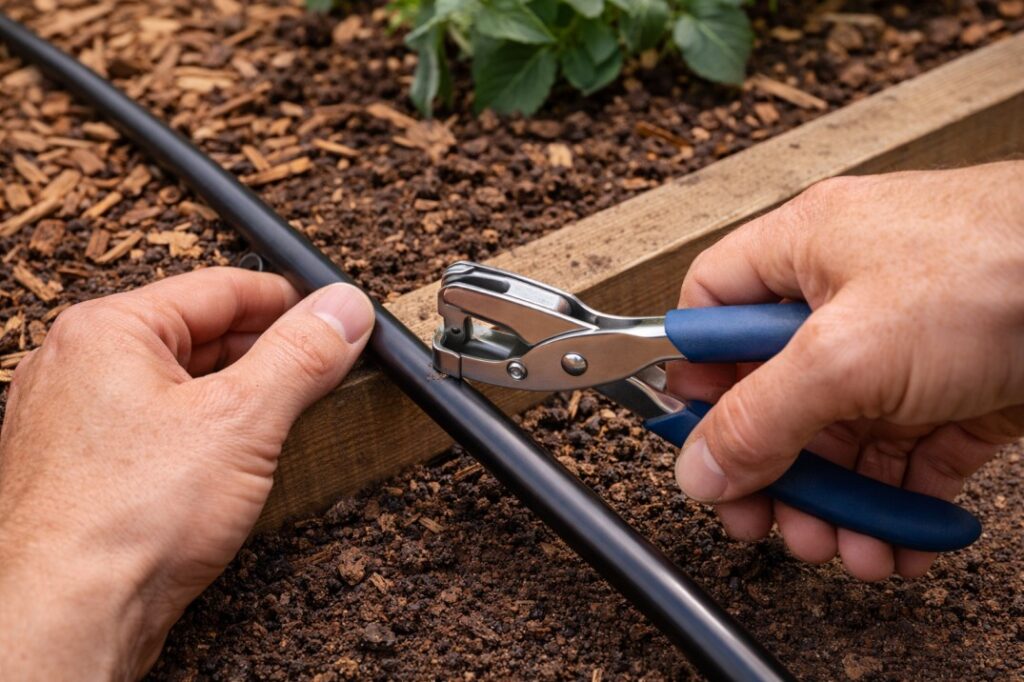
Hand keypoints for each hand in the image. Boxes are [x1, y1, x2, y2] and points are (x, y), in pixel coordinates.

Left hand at [0, 267, 373, 678]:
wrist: (66, 616)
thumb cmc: (125, 520)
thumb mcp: (242, 420)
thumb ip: (301, 355)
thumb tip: (345, 310)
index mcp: (108, 331)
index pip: (220, 287)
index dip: (289, 300)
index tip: (335, 315)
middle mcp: (83, 365)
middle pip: (201, 334)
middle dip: (268, 351)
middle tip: (326, 366)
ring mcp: (79, 419)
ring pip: (183, 384)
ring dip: (241, 394)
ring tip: (290, 412)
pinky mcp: (88, 468)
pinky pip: (162, 427)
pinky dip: (208, 431)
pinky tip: (239, 456)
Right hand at [668, 161, 1023, 580]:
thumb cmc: (1003, 270)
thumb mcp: (848, 354)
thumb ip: (761, 417)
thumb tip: (697, 467)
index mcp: (804, 253)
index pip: (714, 312)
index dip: (697, 378)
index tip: (698, 442)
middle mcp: (848, 297)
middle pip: (777, 392)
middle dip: (773, 468)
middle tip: (769, 520)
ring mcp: (905, 347)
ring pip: (843, 436)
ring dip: (837, 503)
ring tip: (844, 549)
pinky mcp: (959, 390)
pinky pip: (907, 458)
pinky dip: (898, 507)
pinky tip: (898, 546)